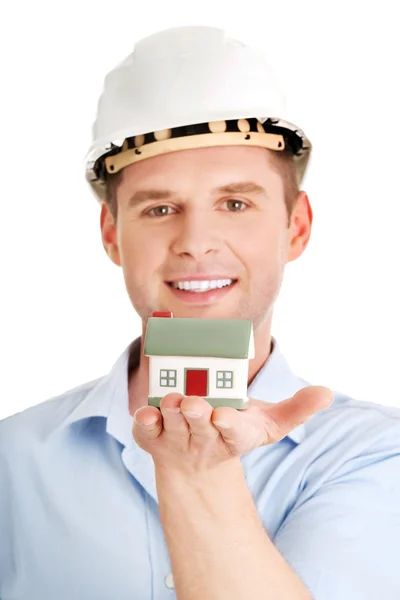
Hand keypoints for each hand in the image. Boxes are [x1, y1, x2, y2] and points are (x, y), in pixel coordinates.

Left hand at [132, 387, 332, 475]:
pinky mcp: (153, 437)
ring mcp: (176, 440)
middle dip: (196, 415)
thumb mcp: (268, 424)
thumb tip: (327, 393)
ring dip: (170, 414)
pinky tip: (143, 413)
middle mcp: (204, 440)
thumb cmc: (234, 432)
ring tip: (172, 399)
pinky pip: (145, 431)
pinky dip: (143, 423)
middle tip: (193, 402)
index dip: (229, 425)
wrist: (195, 462)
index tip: (223, 416)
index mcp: (233, 436)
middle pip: (201, 429)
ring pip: (172, 427)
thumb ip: (297, 409)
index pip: (234, 433)